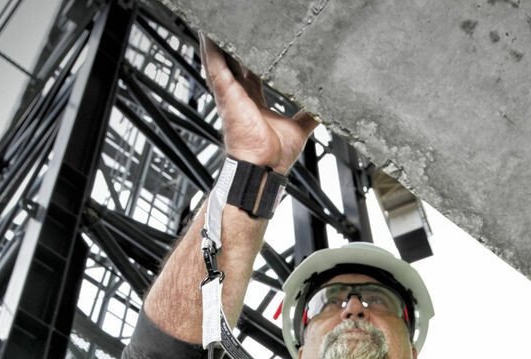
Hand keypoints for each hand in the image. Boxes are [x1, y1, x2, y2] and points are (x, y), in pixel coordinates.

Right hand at [200, 35, 317, 173]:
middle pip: (234, 59)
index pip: (251, 70)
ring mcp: (230, 92)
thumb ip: (309, 115)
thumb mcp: (299, 129)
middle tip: (236, 22)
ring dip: (217, 39)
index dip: (253, 54)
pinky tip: (207, 30)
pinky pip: (214, 64)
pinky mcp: (225, 93)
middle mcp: (240, 94)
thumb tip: (323, 108)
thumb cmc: (274, 155)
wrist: (264, 167)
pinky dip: (209, 46)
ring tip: (218, 18)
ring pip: (220, 57)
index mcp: (254, 100)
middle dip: (234, 41)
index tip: (259, 40)